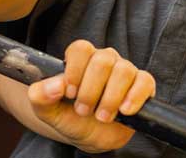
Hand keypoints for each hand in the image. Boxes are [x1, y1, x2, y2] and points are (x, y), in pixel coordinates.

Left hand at [28, 40, 156, 152]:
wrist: (90, 136)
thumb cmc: (69, 117)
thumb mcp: (47, 110)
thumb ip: (40, 96)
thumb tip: (55, 86)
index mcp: (81, 58)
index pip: (81, 49)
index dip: (75, 71)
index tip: (69, 94)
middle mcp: (105, 59)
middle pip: (103, 61)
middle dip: (91, 91)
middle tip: (83, 111)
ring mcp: (125, 70)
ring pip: (124, 70)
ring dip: (110, 98)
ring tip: (101, 116)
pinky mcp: (143, 84)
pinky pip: (145, 81)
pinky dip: (134, 97)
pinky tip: (124, 110)